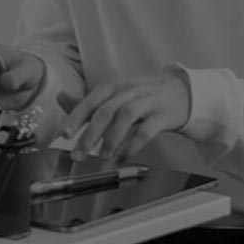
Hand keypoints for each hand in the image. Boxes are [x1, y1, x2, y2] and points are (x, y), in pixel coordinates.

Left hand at [57, 72, 190, 163]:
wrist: (184, 92)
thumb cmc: (143, 96)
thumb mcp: (115, 94)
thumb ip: (89, 101)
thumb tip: (60, 98)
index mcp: (114, 85)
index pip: (91, 100)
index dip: (76, 117)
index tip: (64, 135)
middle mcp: (129, 90)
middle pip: (106, 111)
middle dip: (90, 134)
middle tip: (78, 155)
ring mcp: (148, 101)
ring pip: (126, 117)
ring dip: (111, 139)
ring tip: (102, 157)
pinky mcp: (164, 115)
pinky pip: (147, 131)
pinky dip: (132, 146)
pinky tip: (122, 158)